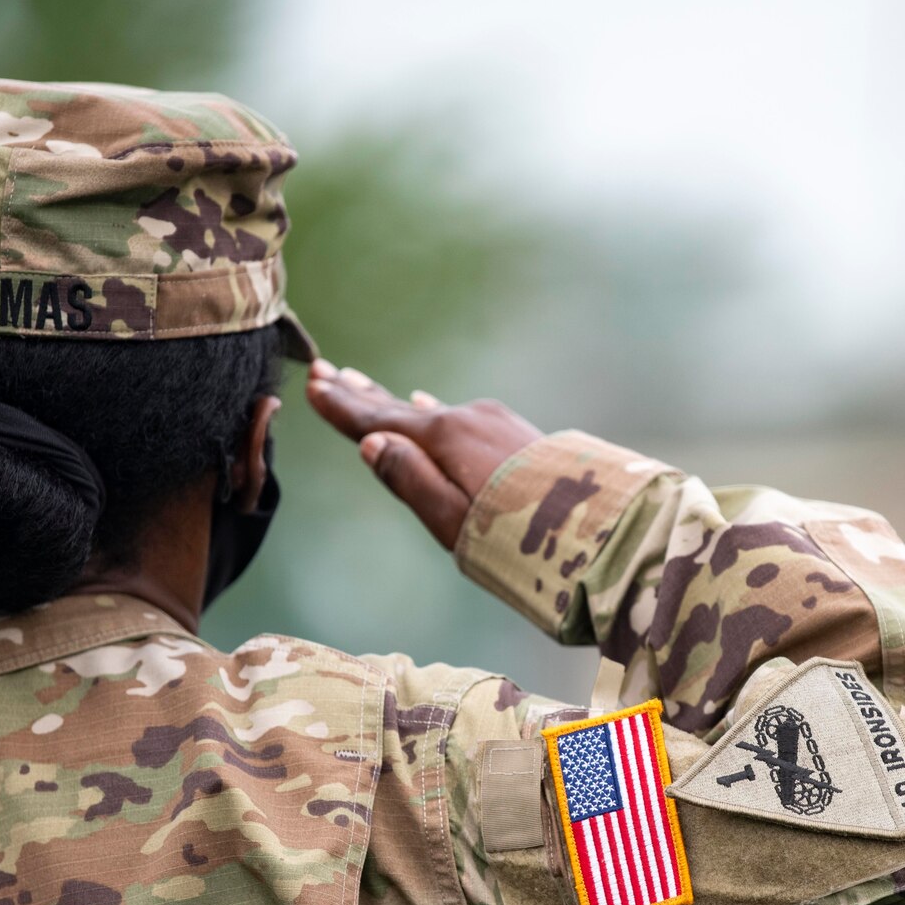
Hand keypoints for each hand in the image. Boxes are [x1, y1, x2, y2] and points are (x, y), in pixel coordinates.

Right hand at [306, 360, 541, 549]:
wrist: (593, 524)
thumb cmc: (515, 535)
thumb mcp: (450, 517)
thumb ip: (409, 478)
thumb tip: (370, 442)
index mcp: (443, 438)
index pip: (379, 421)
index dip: (343, 408)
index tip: (312, 385)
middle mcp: (466, 419)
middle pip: (400, 406)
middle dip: (360, 392)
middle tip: (324, 370)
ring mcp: (493, 421)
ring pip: (429, 408)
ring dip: (393, 399)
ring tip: (362, 384)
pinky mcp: (514, 431)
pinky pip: (458, 414)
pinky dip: (433, 409)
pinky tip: (427, 403)